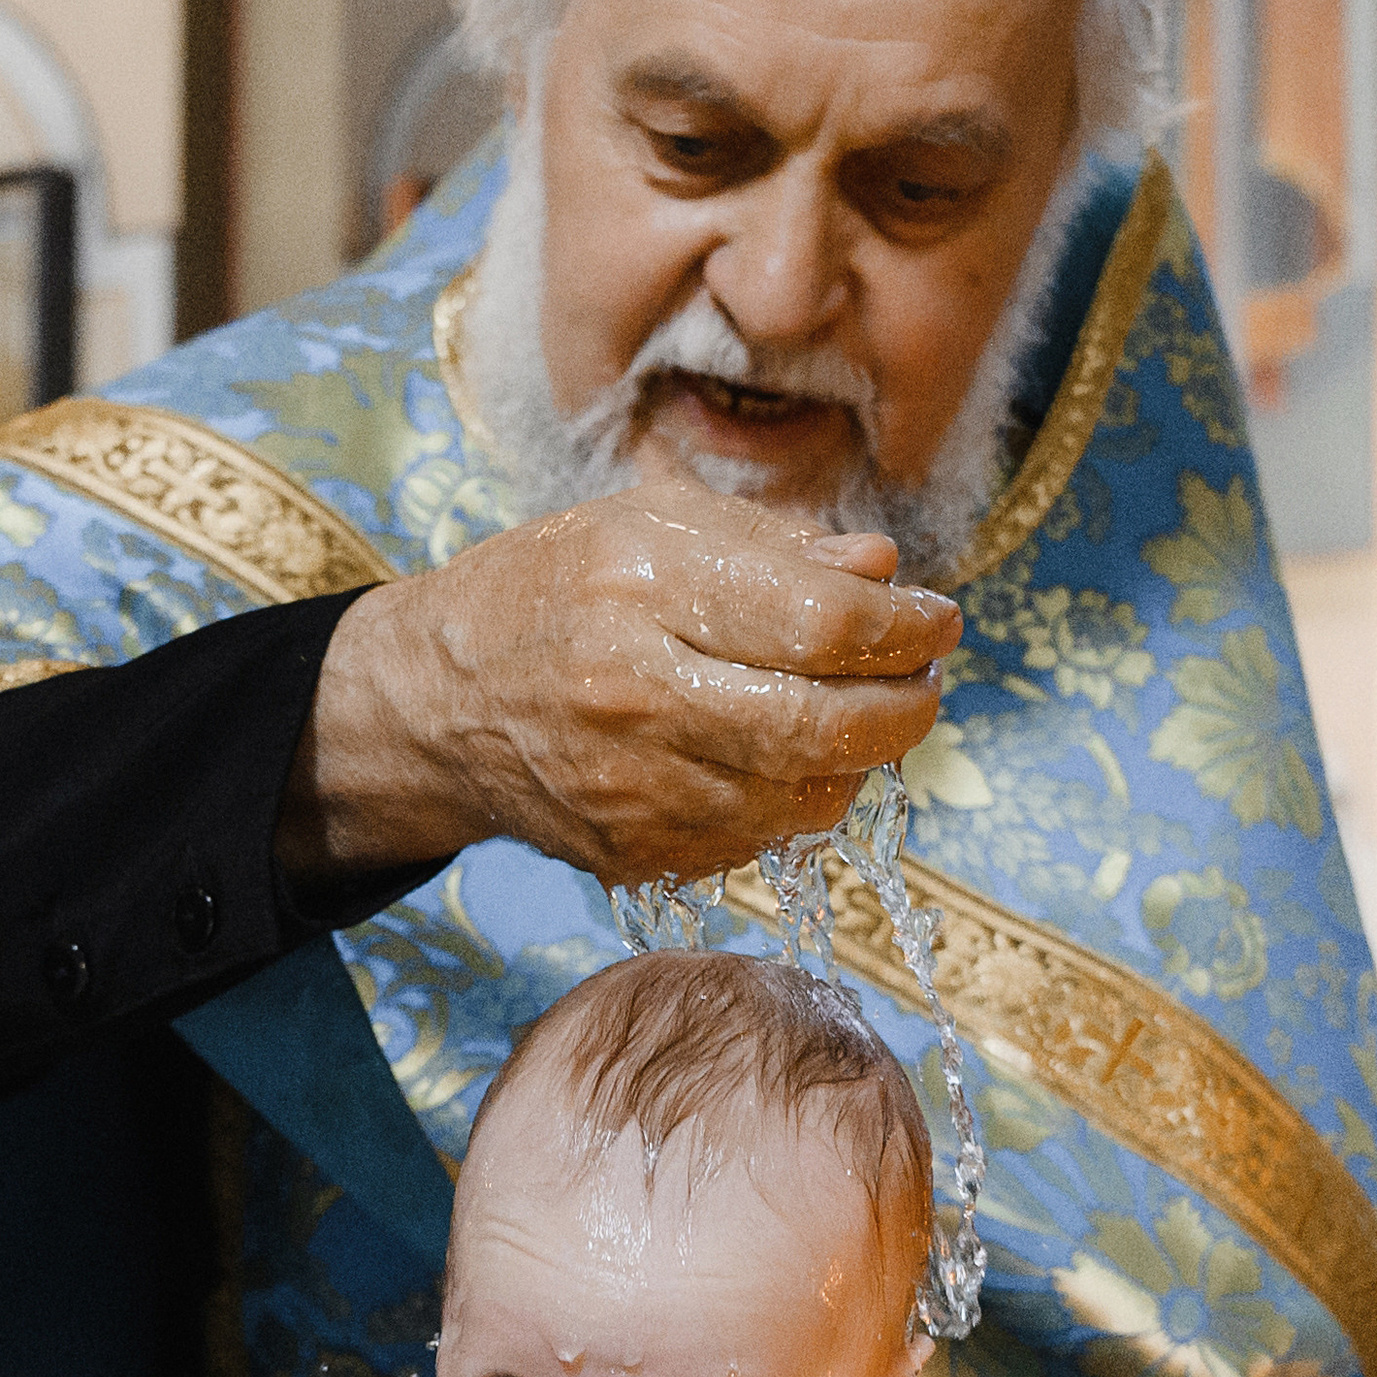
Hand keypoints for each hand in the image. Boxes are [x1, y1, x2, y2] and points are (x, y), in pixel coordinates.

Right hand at [277, 474, 957, 894]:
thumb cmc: (555, 589)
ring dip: (860, 760)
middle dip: (905, 709)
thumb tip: (885, 573)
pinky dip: (798, 799)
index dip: (906, 629)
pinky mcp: (633, 852)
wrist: (437, 699)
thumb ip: (776, 546)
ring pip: (806, 797)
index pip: (822, 625)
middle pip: (825, 727)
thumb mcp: (651, 524)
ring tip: (862, 714)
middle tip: (926, 684)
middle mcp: (635, 694)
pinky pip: (759, 840)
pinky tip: (790, 759)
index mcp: (643, 589)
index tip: (938, 620)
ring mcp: (632, 788)